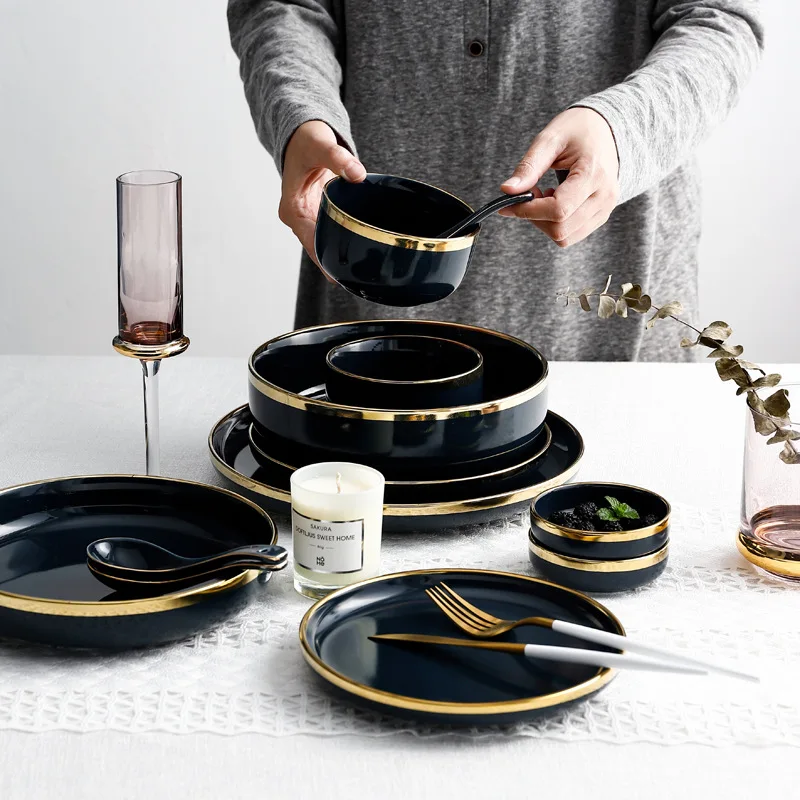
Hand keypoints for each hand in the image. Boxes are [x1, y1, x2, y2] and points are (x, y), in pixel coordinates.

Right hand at [280, 120, 365, 265]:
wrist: (303, 135)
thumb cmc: (306, 140)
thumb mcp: (319, 145)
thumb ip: (338, 158)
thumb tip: (357, 173)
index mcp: (292, 209)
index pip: (310, 241)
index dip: (324, 259)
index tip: (338, 276)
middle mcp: (299, 218)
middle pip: (317, 249)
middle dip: (334, 264)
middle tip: (357, 280)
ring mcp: (309, 219)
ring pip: (325, 244)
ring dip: (340, 255)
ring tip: (360, 275)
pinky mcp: (319, 215)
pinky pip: (331, 233)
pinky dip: (344, 240)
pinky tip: (360, 254)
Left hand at [499, 108, 619, 247]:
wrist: (606, 129)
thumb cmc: (578, 129)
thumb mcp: (550, 139)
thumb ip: (529, 166)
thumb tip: (507, 190)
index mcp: (594, 174)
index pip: (558, 209)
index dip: (528, 211)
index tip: (509, 202)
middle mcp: (605, 196)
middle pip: (560, 229)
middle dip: (534, 217)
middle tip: (530, 193)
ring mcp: (605, 209)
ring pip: (565, 237)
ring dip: (544, 223)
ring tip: (544, 196)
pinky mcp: (601, 216)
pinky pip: (572, 234)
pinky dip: (555, 224)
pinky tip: (555, 201)